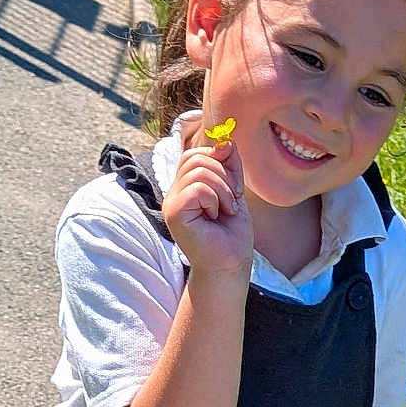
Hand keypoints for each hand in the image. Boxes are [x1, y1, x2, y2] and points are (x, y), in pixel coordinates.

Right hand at [162, 137, 253, 279]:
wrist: (231, 266)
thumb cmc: (232, 236)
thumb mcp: (234, 191)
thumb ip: (229, 166)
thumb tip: (225, 141)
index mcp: (185, 187)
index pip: (196, 154)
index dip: (219, 163)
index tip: (233, 190)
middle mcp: (174, 193)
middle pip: (195, 158)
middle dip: (223, 176)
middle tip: (231, 202)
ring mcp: (171, 203)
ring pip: (197, 170)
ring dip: (222, 190)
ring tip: (225, 212)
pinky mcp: (174, 213)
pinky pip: (197, 187)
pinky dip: (215, 199)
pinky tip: (216, 218)